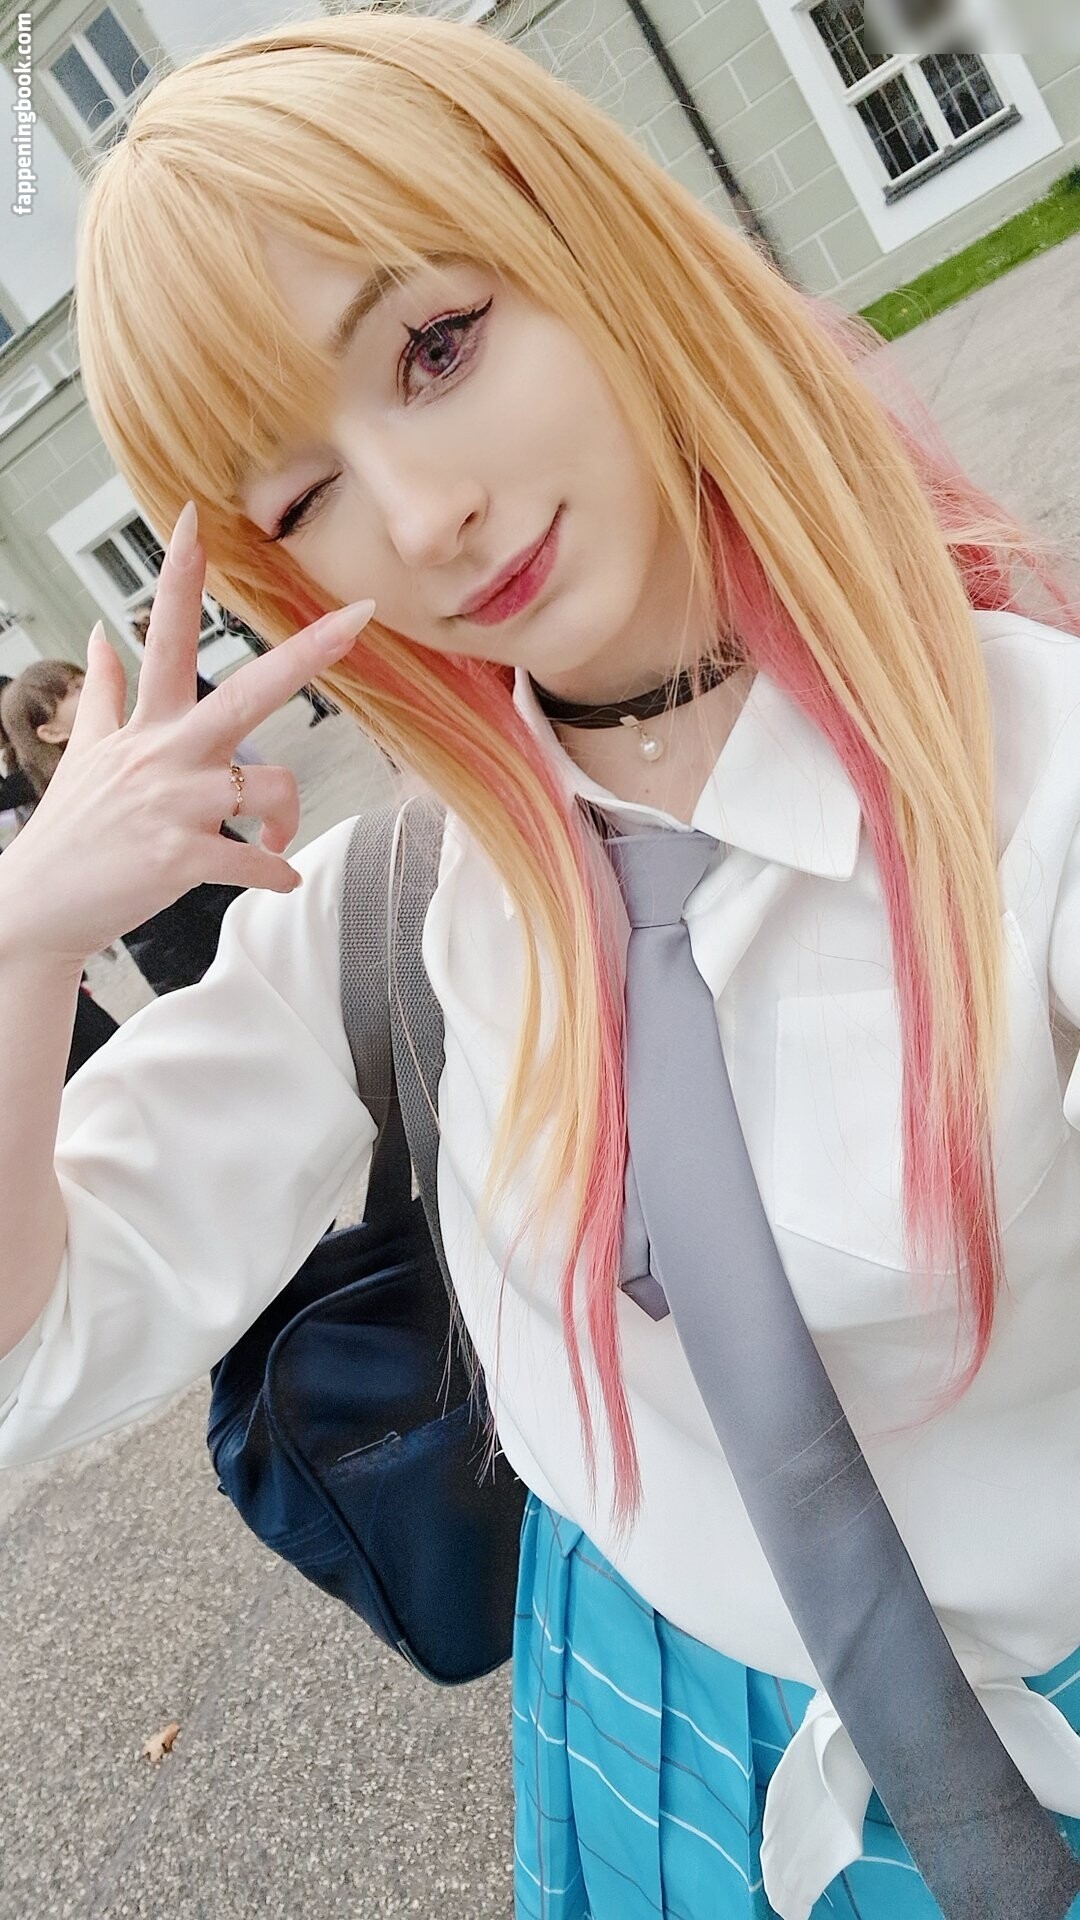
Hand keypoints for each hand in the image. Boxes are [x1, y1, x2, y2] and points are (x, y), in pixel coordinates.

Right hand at [0, 501, 373, 966]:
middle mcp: (166, 754)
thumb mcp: (85, 751)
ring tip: (275, 838)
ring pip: (271, 787)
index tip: (195, 516)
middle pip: (248, 693)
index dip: (180, 574)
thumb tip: (100, 633)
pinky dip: (276, 872)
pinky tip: (278, 878)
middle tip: (358, 618)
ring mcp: (175, 805)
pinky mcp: (180, 858)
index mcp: (149, 724)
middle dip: (307, 655)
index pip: (167, 634)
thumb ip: (105, 691)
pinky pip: (255, 860)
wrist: (40, 904)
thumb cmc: (74, 828)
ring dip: (287, 817)